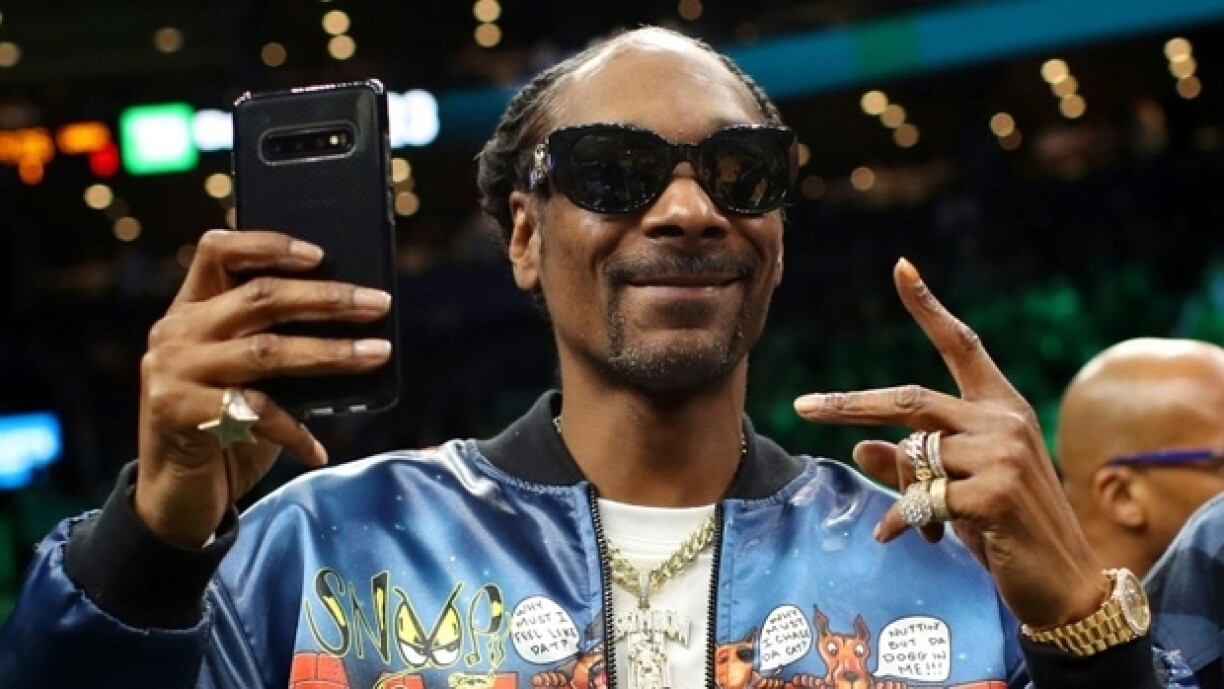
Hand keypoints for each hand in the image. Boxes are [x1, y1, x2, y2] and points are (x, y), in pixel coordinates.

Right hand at [133, 229, 392, 546]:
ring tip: (376, 354)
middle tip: (378, 303)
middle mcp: (176, 331)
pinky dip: (295, 431)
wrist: (174, 493)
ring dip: (329, 353)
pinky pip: (254, 413)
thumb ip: (274, 342)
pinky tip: (320, 449)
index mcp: (190, 308)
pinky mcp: (177, 412)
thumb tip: (354, 323)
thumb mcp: (245, 374)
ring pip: (266, 351)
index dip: (269, 245)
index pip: (219, 251)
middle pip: (260, 297)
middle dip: (327, 298)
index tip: (320, 254)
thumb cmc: (224, 424)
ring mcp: (173, 370)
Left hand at [793, 258, 1105, 628]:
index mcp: (1000, 407)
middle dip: (850, 404)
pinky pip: (919, 500)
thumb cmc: (1006, 530)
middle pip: (909, 400)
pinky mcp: (995, 493)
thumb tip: (860, 447)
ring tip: (913, 523)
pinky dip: (898, 522)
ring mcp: (1003, 455)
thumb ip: (911, 464)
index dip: (929, 306)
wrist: (1063, 584)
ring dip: (900, 494)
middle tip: (803, 407)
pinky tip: (894, 538)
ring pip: (912, 458)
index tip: (901, 268)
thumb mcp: (955, 489)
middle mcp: (1004, 420)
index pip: (962, 344)